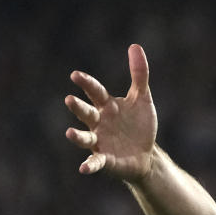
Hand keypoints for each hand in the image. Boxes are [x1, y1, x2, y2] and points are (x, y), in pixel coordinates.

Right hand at [64, 44, 156, 181]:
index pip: (95, 92)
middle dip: (78, 107)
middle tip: (70, 100)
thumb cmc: (139, 125)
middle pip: (86, 113)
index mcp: (106, 106)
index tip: (76, 75)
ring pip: (85, 137)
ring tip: (70, 133)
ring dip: (77, 136)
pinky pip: (95, 162)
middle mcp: (98, 123)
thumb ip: (139, 74)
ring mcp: (100, 142)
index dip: (86, 84)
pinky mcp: (105, 160)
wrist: (146, 154)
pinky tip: (84, 168)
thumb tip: (135, 46)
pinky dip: (89, 165)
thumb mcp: (142, 99)